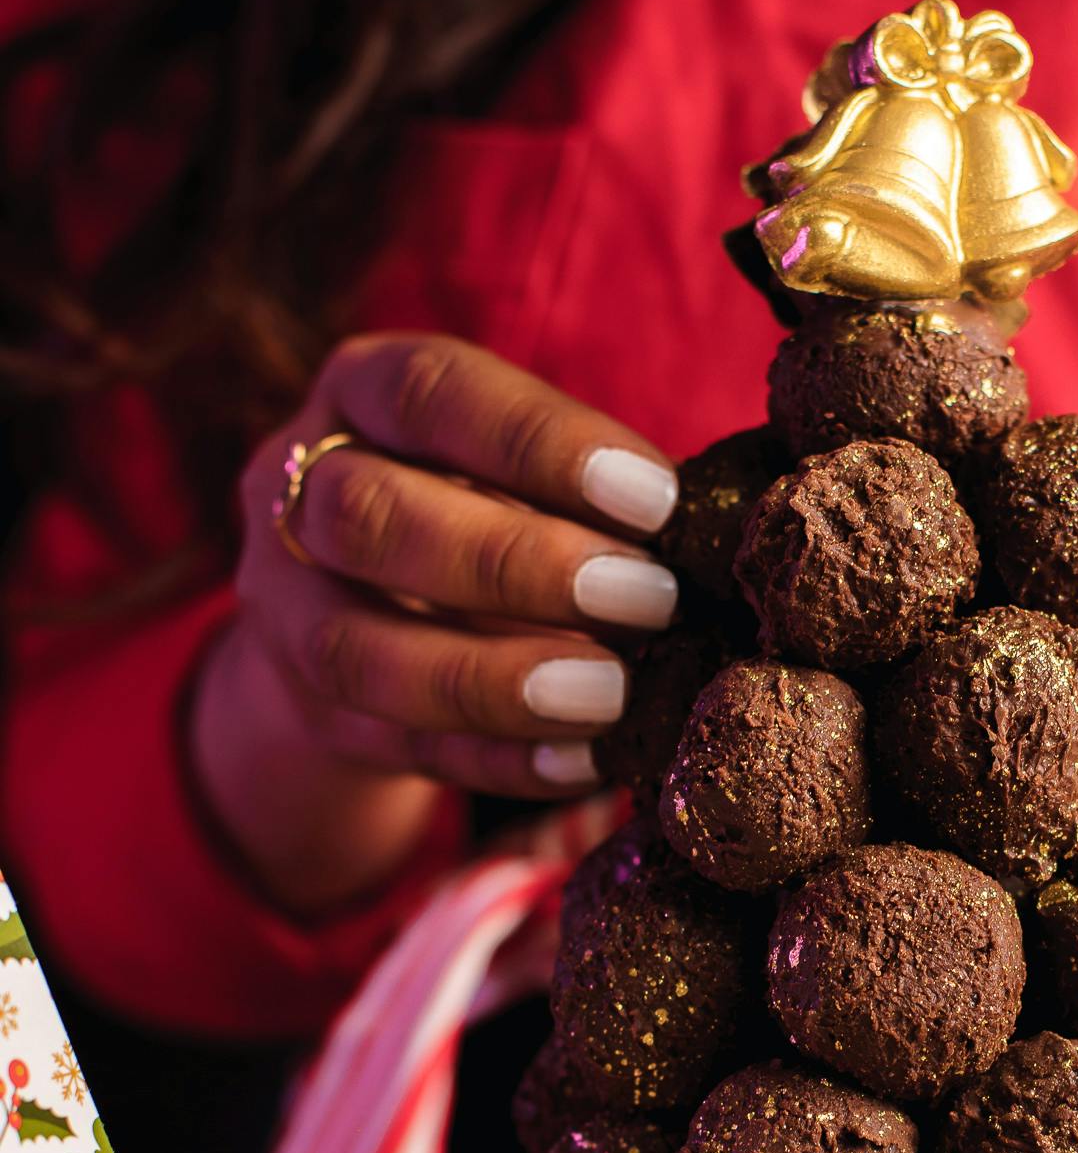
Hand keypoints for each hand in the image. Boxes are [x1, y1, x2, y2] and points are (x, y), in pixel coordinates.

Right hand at [190, 333, 679, 909]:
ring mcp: (283, 608)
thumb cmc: (488, 507)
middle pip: (372, 516)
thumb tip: (718, 536)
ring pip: (356, 648)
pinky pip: (390, 746)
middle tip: (647, 601)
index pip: (429, 391)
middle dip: (518, 563)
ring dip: (495, 679)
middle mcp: (297, 489)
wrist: (373, 609)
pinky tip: (583, 761)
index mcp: (360, 392)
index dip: (540, 445)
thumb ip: (591, 490)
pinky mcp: (312, 712)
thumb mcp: (518, 469)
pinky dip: (494, 759)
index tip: (658, 499)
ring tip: (615, 695)